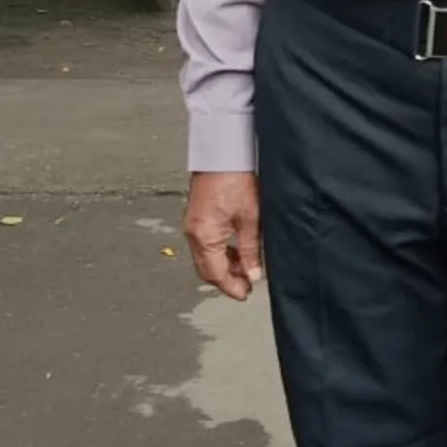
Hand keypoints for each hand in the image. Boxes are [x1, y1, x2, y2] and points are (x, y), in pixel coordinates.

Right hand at [184, 171, 262, 301]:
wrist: (222, 151)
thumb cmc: (235, 178)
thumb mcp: (250, 218)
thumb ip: (251, 249)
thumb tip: (254, 274)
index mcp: (204, 237)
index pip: (216, 274)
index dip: (231, 287)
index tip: (245, 294)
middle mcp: (193, 233)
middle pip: (207, 269)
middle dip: (226, 280)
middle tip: (246, 285)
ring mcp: (192, 224)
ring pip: (205, 257)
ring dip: (224, 266)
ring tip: (245, 267)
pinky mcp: (196, 216)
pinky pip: (205, 244)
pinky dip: (219, 252)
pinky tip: (236, 250)